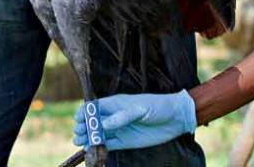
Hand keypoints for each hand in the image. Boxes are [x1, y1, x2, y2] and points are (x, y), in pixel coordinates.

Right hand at [72, 91, 195, 150]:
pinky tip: (92, 150)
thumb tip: (103, 124)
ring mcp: (119, 129)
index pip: (95, 106)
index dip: (85, 112)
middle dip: (84, 126)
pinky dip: (99, 147)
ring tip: (79, 142)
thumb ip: (122, 116)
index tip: (78, 119)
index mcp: (116, 103)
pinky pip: (109, 145)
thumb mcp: (140, 109)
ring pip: (99, 134)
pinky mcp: (125, 141)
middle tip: (78, 134)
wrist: (175, 118)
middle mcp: (114, 116)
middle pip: (93, 121)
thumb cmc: (157, 107)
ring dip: (88, 138)